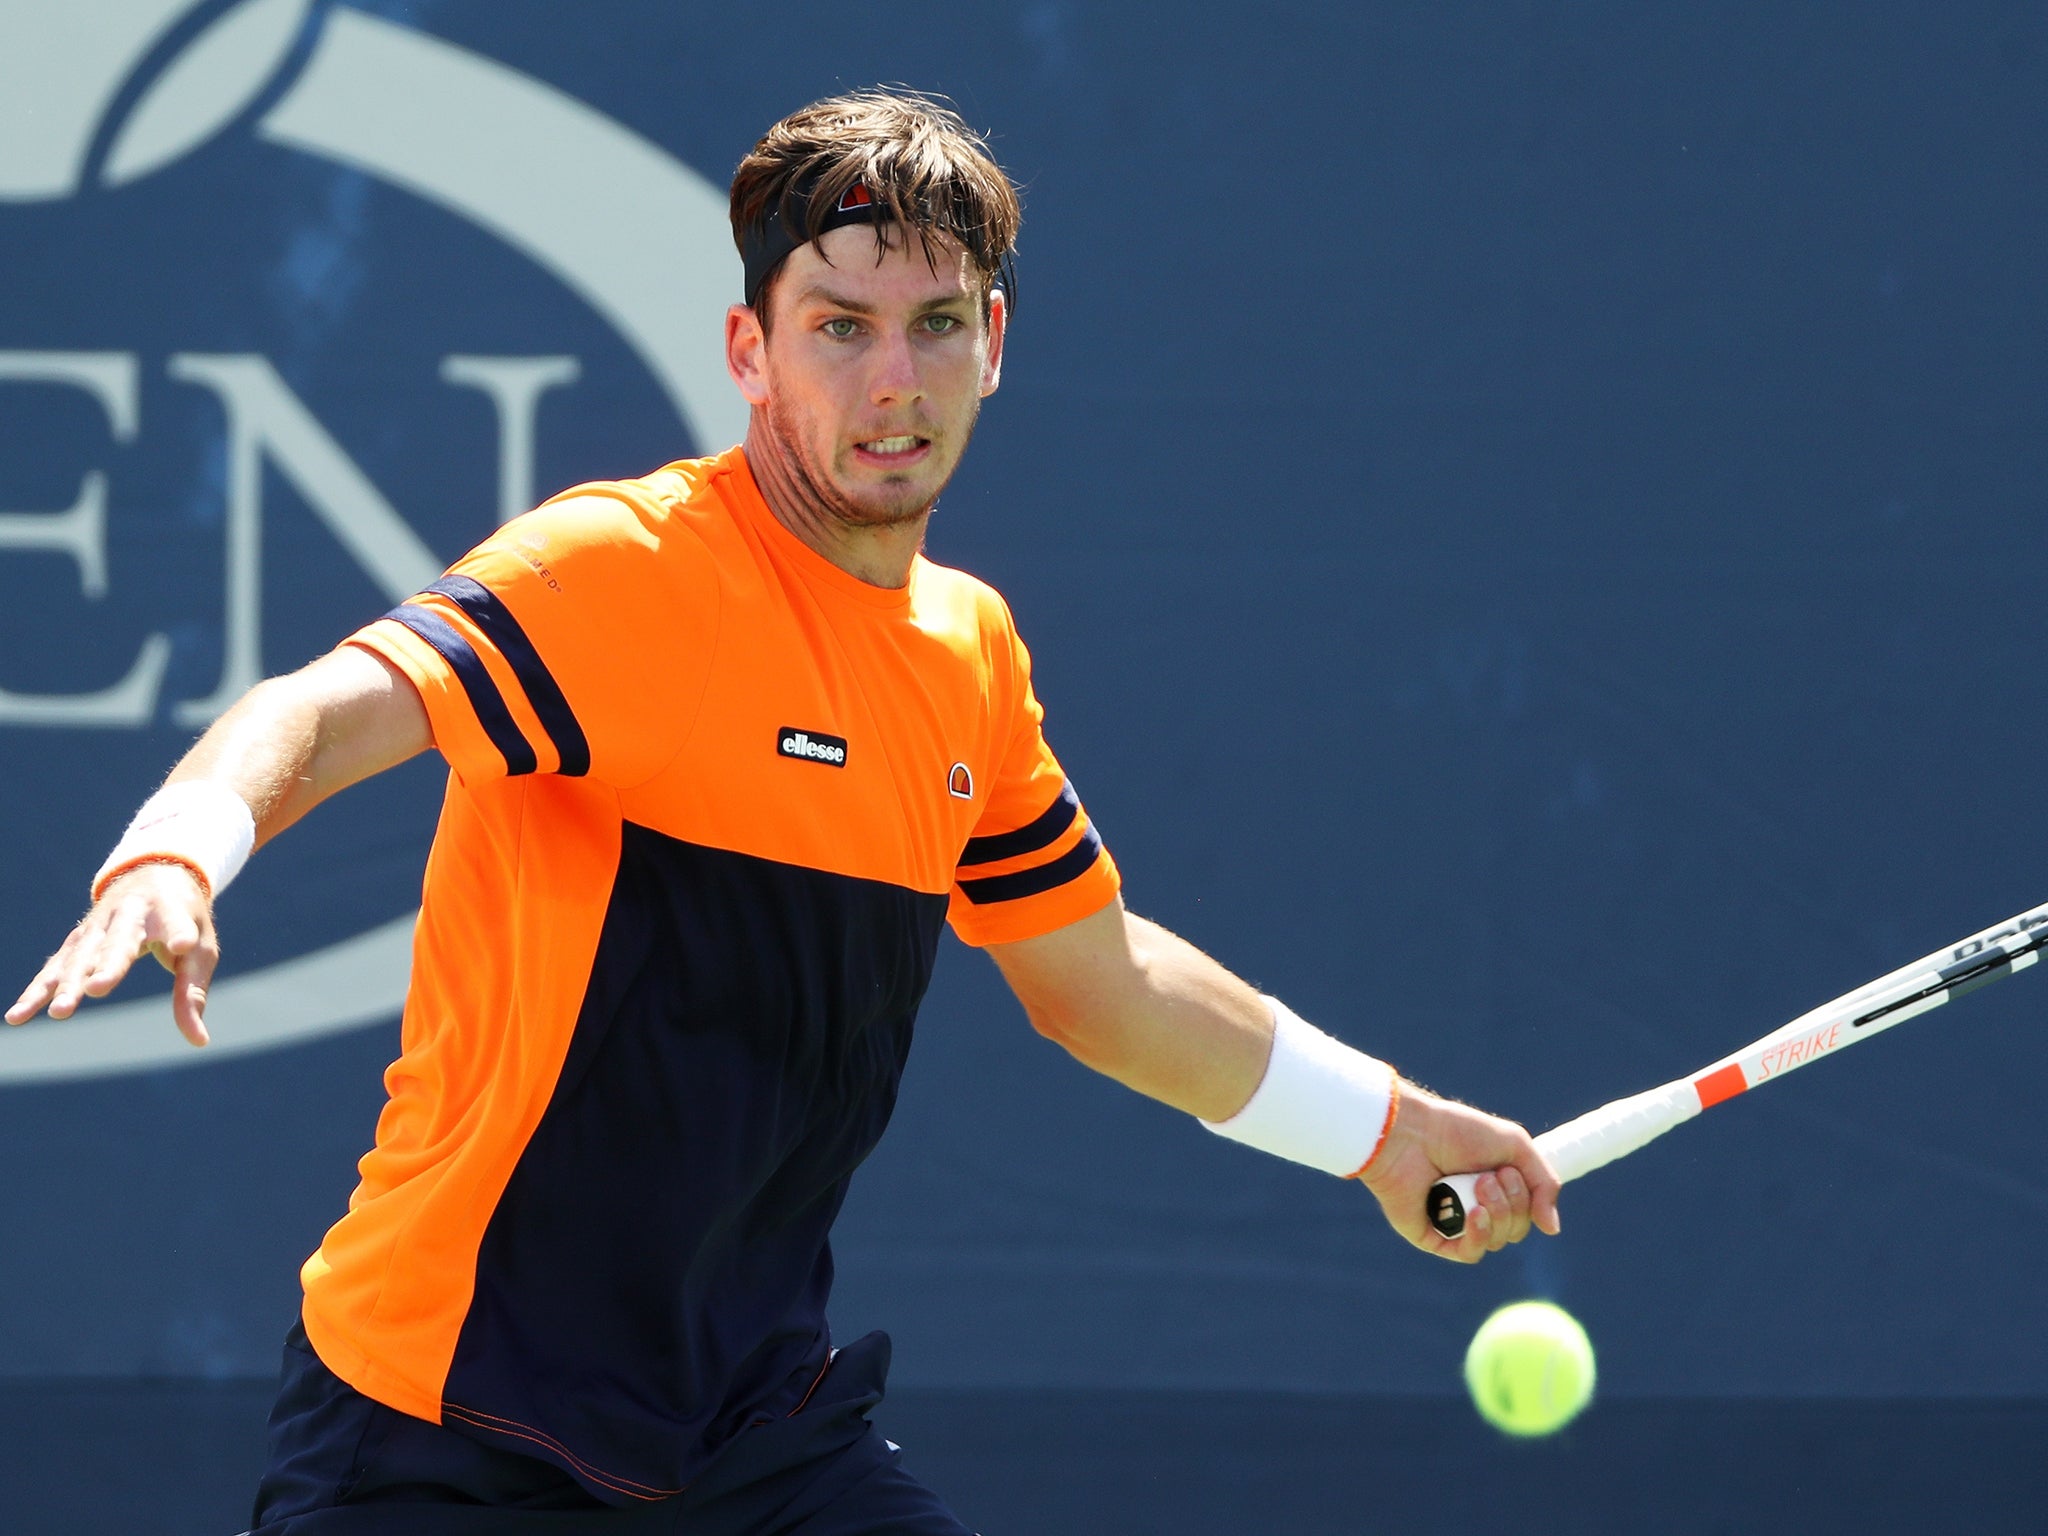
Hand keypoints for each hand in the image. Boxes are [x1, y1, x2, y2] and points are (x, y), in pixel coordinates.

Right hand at [6, 863, 219, 1046]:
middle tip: (97, 989)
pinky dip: (38, 989)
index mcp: (169, 909)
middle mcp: (129, 913)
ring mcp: (97, 926)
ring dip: (68, 983)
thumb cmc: (185, 921)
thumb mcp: (201, 950)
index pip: (176, 923)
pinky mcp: (77, 940)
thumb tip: (199, 1042)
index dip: (178, 933)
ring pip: (80, 956)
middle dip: (107, 966)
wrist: (153, 876)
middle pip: (117, 942)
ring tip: (60, 1012)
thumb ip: (193, 993)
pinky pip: (55, 966)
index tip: (183, 943)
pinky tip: (19, 1015)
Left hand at [1357, 1083, 1560, 1262]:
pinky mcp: (1432, 1236)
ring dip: (1497, 1214)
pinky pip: (1468, 1253)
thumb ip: (1544, 1184)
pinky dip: (1478, 1236)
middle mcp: (1475, 1205)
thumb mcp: (1515, 1147)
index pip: (1526, 1212)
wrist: (1410, 1133)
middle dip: (1512, 1204)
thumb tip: (1552, 1229)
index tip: (1511, 1170)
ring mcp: (1454, 1223)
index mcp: (1494, 1185)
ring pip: (1495, 1241)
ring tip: (1478, 1185)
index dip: (1527, 1198)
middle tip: (1490, 1176)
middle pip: (1515, 1230)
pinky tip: (1475, 1214)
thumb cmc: (1457, 1131)